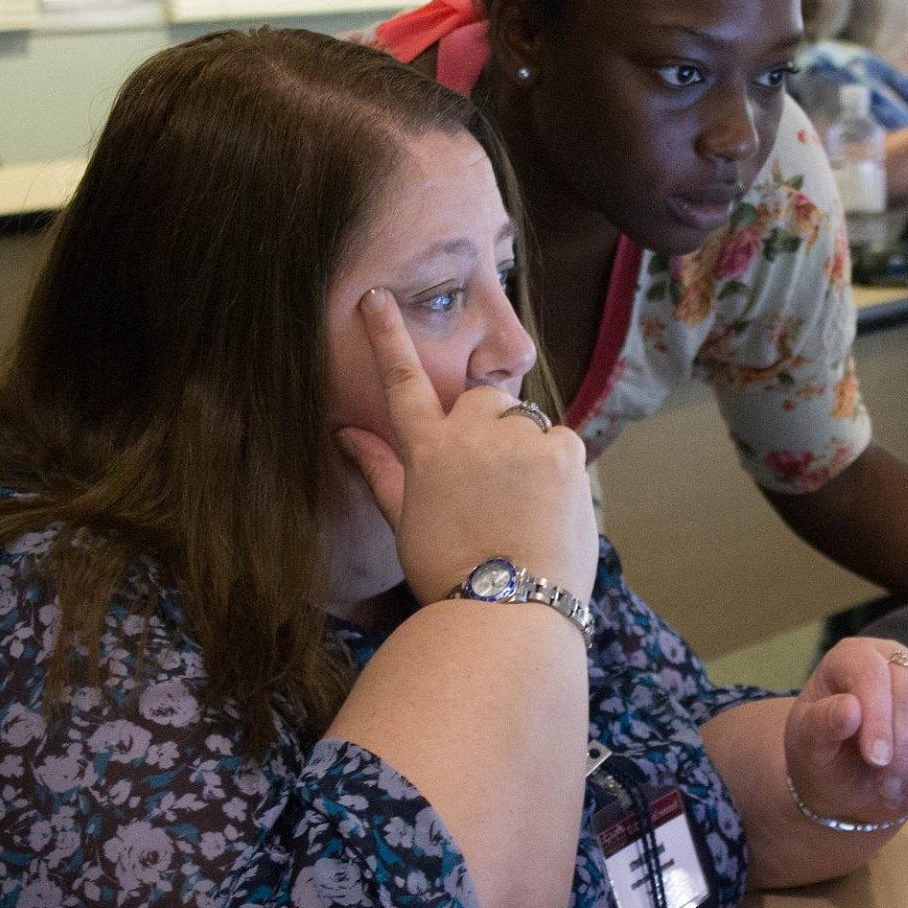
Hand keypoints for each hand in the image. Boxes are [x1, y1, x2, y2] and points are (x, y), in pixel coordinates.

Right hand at [334, 287, 596, 607]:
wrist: (507, 611)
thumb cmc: (450, 573)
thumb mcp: (405, 523)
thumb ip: (379, 470)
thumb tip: (344, 434)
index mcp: (426, 449)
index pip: (402, 381)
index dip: (387, 336)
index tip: (378, 297)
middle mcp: (470, 432)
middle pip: (483, 399)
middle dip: (489, 427)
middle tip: (494, 485)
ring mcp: (518, 439)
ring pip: (527, 425)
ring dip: (527, 452)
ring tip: (522, 509)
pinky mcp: (562, 451)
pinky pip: (562, 443)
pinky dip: (559, 468)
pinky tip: (548, 509)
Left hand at [785, 638, 907, 824]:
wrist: (850, 780)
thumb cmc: (824, 757)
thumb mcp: (807, 747)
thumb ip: (820, 726)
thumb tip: (850, 708)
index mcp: (851, 657)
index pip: (872, 674)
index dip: (878, 718)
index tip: (876, 760)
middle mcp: (893, 656)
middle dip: (903, 748)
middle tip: (885, 789)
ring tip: (895, 791)